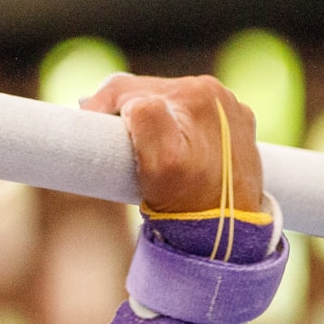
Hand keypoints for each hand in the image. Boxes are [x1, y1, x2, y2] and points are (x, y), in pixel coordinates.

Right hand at [80, 74, 263, 214]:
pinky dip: (176, 129)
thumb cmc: (189, 203)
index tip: (88, 129)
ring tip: (142, 152)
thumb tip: (132, 100)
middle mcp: (215, 93)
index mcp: (195, 92)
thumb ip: (146, 118)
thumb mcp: (161, 163)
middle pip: (149, 92)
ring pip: (168, 103)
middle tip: (113, 147)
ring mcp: (228, 108)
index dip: (102, 107)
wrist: (228, 235)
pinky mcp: (236, 125)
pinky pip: (192, 116)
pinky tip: (172, 152)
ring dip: (150, 122)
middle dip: (125, 115)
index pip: (130, 88)